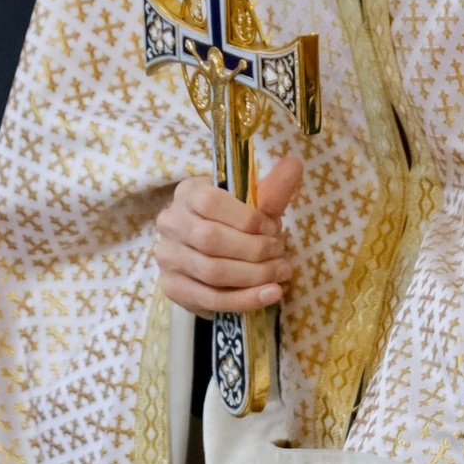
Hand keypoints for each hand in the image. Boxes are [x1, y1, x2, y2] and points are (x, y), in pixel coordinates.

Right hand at [156, 149, 302, 312]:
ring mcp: (168, 258)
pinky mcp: (173, 288)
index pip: (212, 203)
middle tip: (282, 256)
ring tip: (280, 274)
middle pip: (211, 240)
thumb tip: (294, 164)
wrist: (211, 255)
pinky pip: (211, 298)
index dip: (248, 219)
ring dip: (255, 276)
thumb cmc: (234, 224)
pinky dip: (245, 299)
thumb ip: (271, 190)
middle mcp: (171, 223)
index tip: (274, 229)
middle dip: (255, 251)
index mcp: (188, 193)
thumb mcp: (252, 205)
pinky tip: (270, 295)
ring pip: (213, 272)